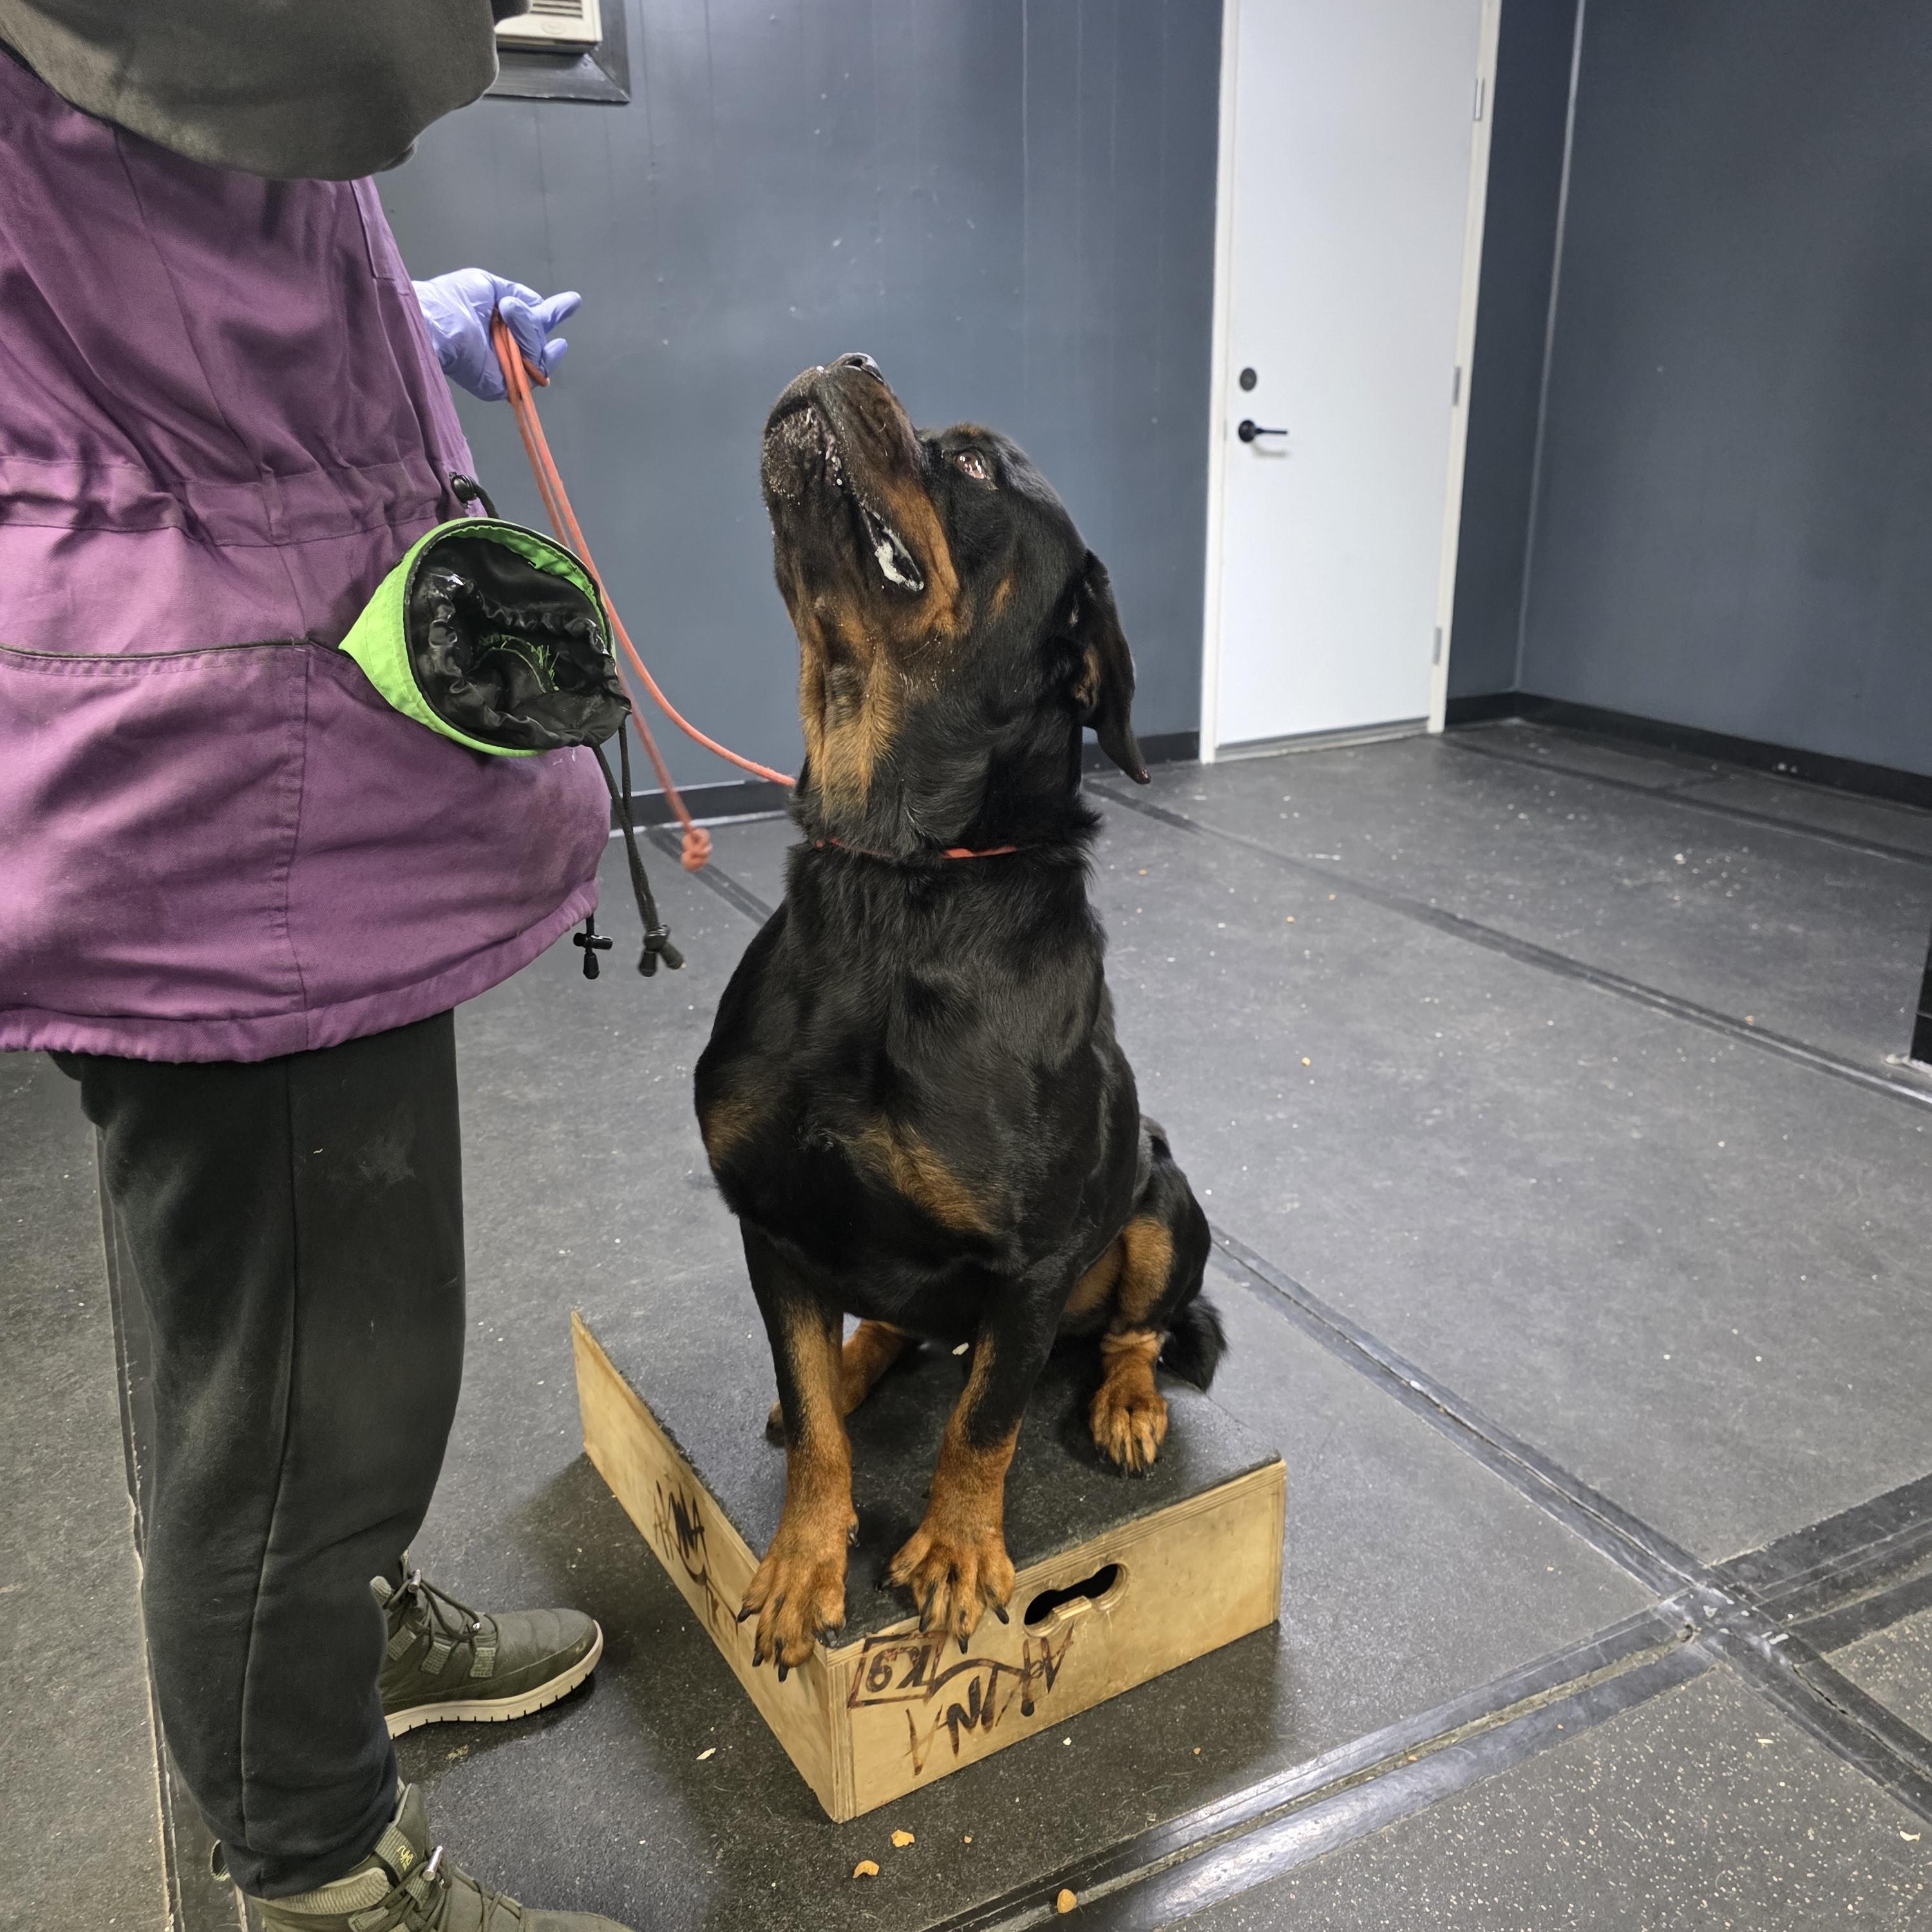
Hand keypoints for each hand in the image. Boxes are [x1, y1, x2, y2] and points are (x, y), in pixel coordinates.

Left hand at [411, 269, 582, 401]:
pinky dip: (535, 355)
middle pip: (538, 335)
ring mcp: (507, 364)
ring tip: (510, 315)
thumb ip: (516, 292)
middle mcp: (506, 343)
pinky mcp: (506, 383)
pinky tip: (548, 345)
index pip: (532, 317)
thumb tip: (538, 304)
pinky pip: (534, 373)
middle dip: (544, 321)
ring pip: (539, 352)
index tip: (574, 301)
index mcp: (500, 319)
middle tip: (545, 307)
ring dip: (530, 332)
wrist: (443, 325)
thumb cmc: (457, 300)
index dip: (554, 311)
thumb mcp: (487, 283)